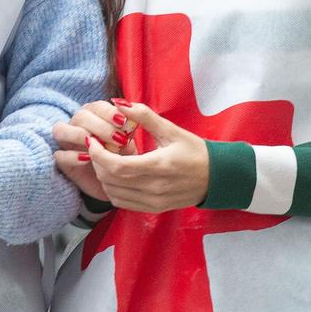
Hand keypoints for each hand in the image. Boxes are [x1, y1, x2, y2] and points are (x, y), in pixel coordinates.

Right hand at [52, 100, 135, 155]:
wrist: (117, 184)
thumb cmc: (123, 160)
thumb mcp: (129, 144)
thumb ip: (127, 130)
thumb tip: (130, 117)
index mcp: (93, 117)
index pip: (96, 107)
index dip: (108, 112)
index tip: (124, 122)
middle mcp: (77, 126)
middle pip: (80, 116)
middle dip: (100, 126)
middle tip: (119, 139)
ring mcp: (67, 143)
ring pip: (60, 130)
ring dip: (80, 135)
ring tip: (100, 147)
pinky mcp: (62, 162)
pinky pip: (59, 155)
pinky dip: (72, 156)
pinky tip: (88, 159)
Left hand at [70, 101, 207, 212]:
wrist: (218, 177)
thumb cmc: (196, 151)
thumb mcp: (172, 130)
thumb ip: (144, 116)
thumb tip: (119, 103)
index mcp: (158, 166)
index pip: (116, 166)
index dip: (97, 154)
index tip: (92, 140)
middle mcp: (154, 188)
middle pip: (110, 180)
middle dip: (97, 163)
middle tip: (97, 148)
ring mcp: (154, 201)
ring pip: (113, 193)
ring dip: (103, 177)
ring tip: (107, 160)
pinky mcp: (154, 209)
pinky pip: (123, 203)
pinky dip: (113, 190)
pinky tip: (117, 176)